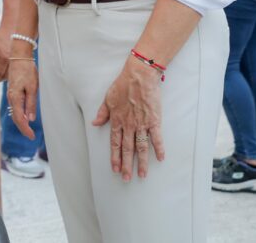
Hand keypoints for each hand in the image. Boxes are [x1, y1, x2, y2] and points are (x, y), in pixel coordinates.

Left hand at [0, 23, 14, 82]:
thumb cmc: (4, 33)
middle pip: (7, 76)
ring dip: (8, 76)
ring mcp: (19, 59)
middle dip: (1, 78)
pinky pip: (19, 68)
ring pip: (14, 73)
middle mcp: (12, 60)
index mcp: (4, 58)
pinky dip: (15, 71)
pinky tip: (12, 70)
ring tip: (3, 75)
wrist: (16, 26)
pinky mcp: (25, 57)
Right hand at [6, 58, 38, 139]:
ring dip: (21, 121)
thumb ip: (31, 103)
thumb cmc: (27, 70)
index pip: (19, 118)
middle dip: (23, 128)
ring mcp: (11, 93)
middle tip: (31, 136)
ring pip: (15, 112)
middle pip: (16, 117)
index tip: (32, 136)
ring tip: (28, 129)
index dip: (25, 129)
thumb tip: (30, 119)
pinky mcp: (13, 90)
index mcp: (15, 97)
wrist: (19, 56)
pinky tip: (25, 116)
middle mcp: (11, 97)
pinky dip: (19, 114)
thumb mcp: (33, 87)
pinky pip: (15, 106)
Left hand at [92, 58, 164, 180]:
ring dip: (141, 162)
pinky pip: (157, 137)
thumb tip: (95, 123)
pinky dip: (159, 148)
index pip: (115, 143)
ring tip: (141, 175)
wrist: (139, 76)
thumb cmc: (123, 85)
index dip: (114, 157)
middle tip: (126, 178)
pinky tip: (160, 158)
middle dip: (126, 165)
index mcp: (117, 120)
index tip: (115, 169)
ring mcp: (142, 124)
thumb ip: (102, 113)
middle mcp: (129, 125)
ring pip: (141, 147)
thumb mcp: (108, 98)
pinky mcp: (154, 120)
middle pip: (127, 149)